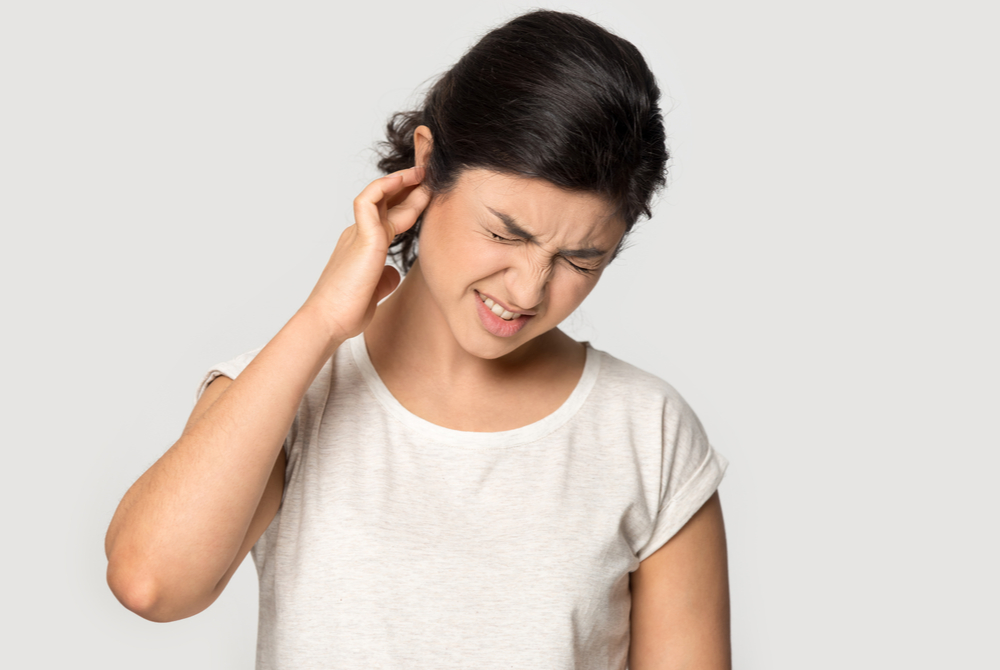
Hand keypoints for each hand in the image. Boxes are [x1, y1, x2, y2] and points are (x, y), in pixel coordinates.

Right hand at [300, 166, 428, 342]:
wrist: (329, 321)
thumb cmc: (347, 310)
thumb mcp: (374, 289)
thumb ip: (384, 277)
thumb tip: (394, 273)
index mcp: (364, 245)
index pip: (389, 216)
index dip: (409, 203)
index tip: (429, 193)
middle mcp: (359, 234)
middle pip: (387, 201)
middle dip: (410, 185)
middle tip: (431, 173)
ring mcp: (358, 232)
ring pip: (380, 195)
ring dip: (401, 180)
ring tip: (421, 170)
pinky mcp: (362, 237)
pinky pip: (369, 199)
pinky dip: (384, 186)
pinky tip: (403, 178)